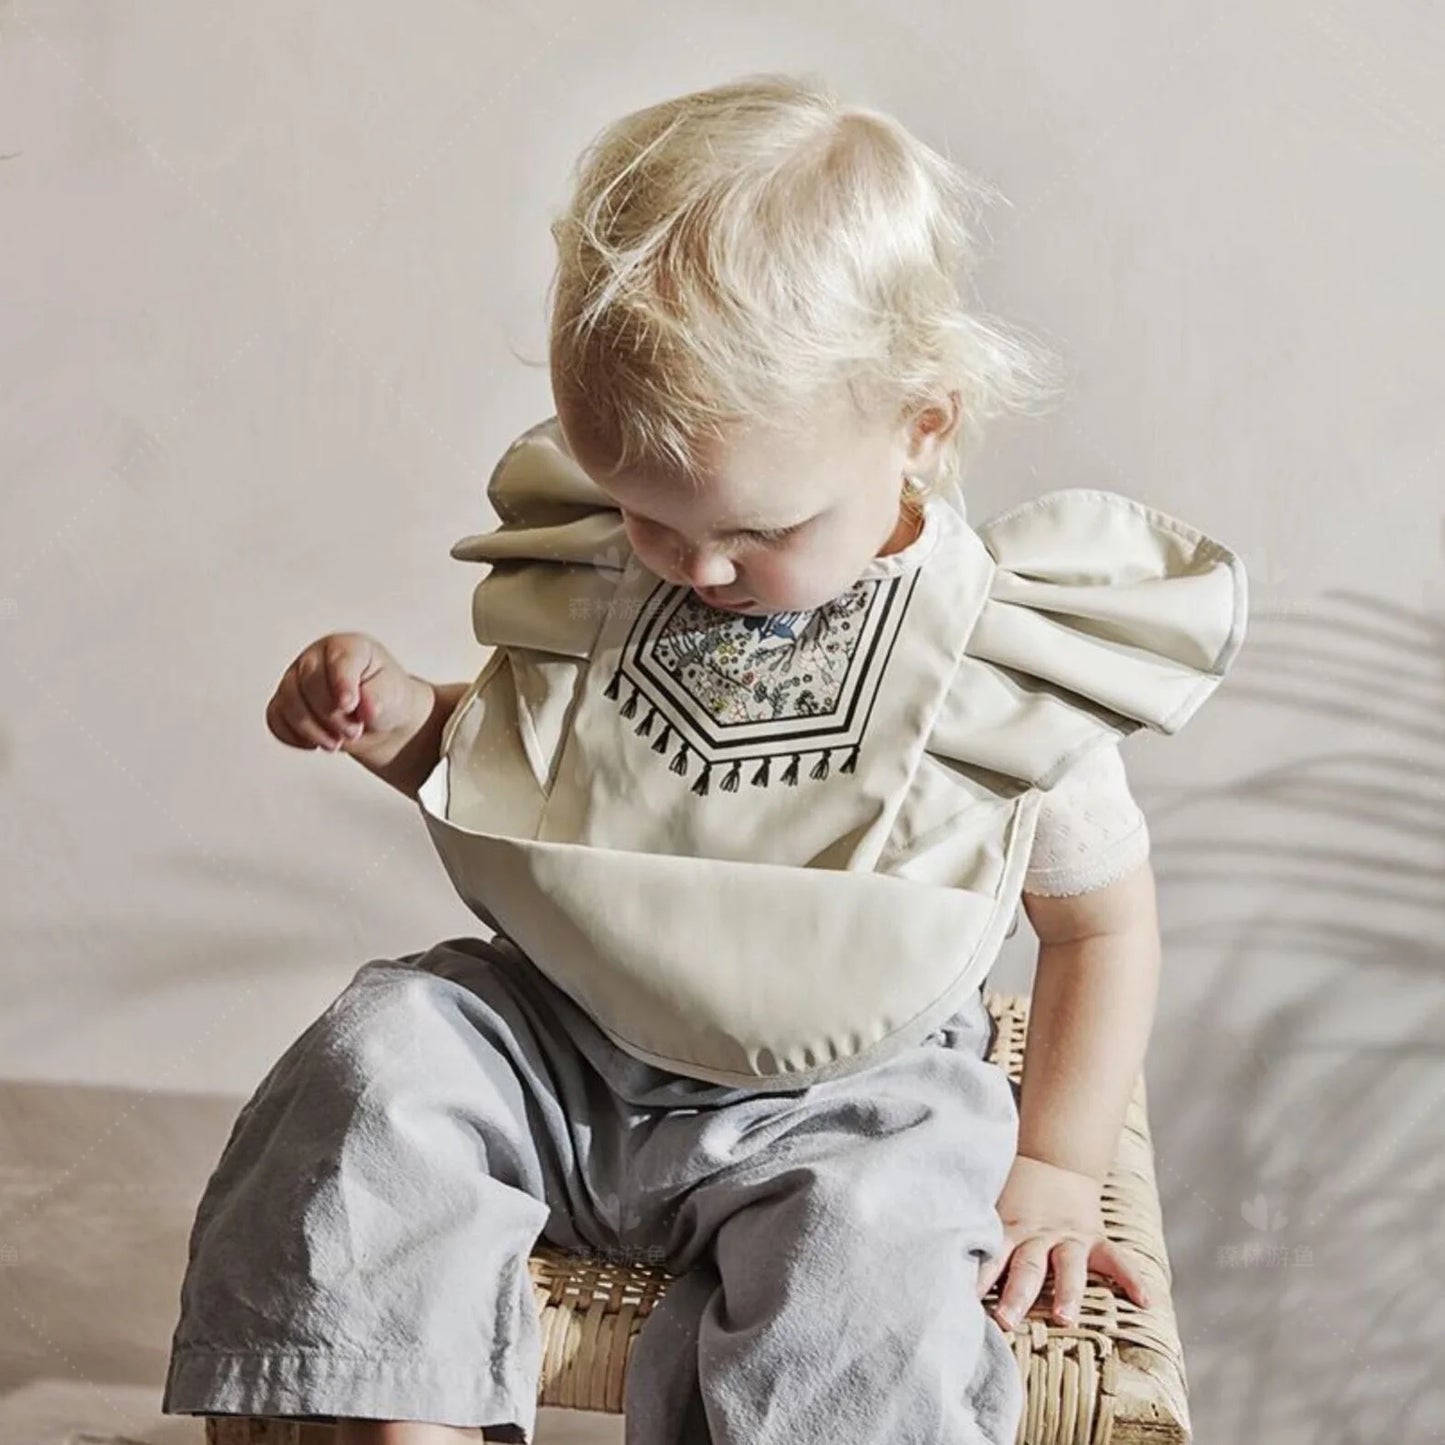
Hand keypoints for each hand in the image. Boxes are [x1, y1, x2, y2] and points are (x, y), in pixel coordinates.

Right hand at [266, 632, 425, 754]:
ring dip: (313, 730)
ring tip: (337, 741)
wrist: (380, 723)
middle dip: (331, 715)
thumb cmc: (385, 699)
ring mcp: (296, 679)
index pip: (337, 659)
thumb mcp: (393, 696)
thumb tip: (365, 709)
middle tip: (354, 730)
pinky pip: (275, 719)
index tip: (350, 705)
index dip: (341, 684)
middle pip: (308, 683)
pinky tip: (315, 742)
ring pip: (288, 703)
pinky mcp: (285, 703)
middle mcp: (317, 658)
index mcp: (347, 647)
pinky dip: (294, 736)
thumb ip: (378, 699)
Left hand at [977, 1153, 1153, 1329]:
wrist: (1054, 1160)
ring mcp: (1068, 1237)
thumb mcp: (991, 1204)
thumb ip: (975, 1230)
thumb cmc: (1013, 1191)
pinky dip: (1133, 1279)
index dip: (976, 1279)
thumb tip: (939, 1248)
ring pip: (1068, 1267)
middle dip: (1015, 1295)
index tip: (963, 1303)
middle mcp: (1038, 1235)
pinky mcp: (1094, 1238)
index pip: (990, 1257)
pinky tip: (1146, 1302)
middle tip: (1005, 1320)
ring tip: (1064, 1317)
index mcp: (1008, 1228)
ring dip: (1066, 1293)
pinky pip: (1116, 1258)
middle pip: (1026, 1267)